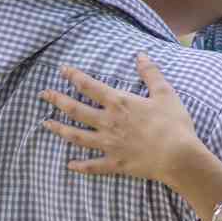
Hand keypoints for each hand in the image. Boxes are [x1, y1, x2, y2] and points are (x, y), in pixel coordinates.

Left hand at [41, 54, 213, 190]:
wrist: (178, 156)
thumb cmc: (173, 123)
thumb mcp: (164, 92)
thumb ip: (150, 73)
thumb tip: (140, 55)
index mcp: (118, 103)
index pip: (89, 86)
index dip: (74, 76)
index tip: (61, 70)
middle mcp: (107, 122)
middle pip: (75, 109)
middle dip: (57, 100)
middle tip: (43, 94)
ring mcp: (108, 144)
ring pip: (77, 136)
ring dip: (60, 129)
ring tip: (46, 124)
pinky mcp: (114, 163)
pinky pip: (92, 165)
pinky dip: (80, 165)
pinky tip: (69, 165)